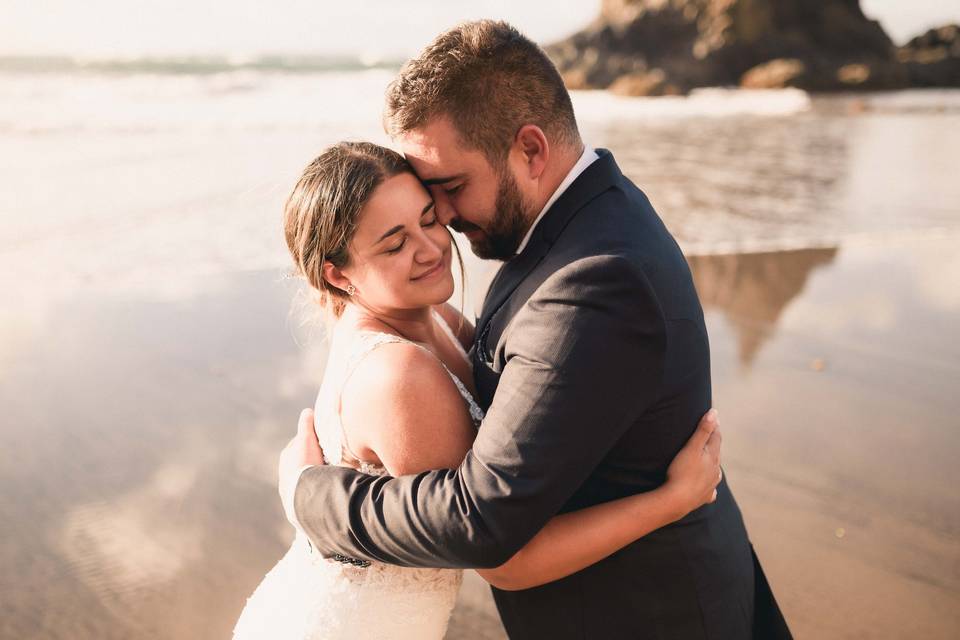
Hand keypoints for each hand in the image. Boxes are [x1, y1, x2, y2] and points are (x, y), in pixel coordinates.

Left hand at [278, 408, 326, 525]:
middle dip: (315, 460)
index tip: (325, 441)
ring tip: (331, 476)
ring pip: (307, 478)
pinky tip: (327, 489)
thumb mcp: (307, 439)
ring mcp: (291, 488)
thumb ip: (307, 424)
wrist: (302, 492)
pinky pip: (310, 492)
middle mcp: (286, 472)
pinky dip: (317, 489)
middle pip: (304, 461)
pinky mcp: (298, 503)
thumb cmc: (305, 463)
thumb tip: (308, 411)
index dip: (313, 440)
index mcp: (287, 457)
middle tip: (330, 459)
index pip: (301, 444)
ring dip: (316, 476)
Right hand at [664, 409, 721, 518]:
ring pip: (715, 472)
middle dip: (714, 443)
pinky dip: (710, 487)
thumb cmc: (682, 471)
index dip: (714, 426)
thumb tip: (714, 413)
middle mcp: (715, 471)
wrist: (677, 500)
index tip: (713, 417)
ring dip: (713, 464)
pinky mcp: (704, 497)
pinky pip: (710, 491)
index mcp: (713, 457)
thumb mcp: (692, 447)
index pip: (716, 437)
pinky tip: (709, 488)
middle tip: (711, 434)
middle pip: (717, 453)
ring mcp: (711, 485)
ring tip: (709, 460)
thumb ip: (703, 430)